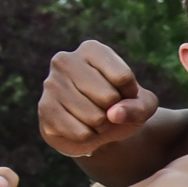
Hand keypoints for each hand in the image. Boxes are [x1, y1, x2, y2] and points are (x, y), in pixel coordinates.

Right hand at [39, 40, 159, 156]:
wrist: (95, 128)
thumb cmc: (120, 106)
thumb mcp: (142, 104)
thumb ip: (140, 106)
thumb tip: (114, 114)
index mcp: (92, 50)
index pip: (123, 77)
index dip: (131, 94)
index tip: (124, 93)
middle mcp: (66, 60)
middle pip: (108, 97)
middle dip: (115, 111)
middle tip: (106, 108)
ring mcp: (51, 84)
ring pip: (95, 117)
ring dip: (102, 126)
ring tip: (95, 117)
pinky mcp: (45, 109)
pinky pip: (81, 133)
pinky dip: (89, 137)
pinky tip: (82, 127)